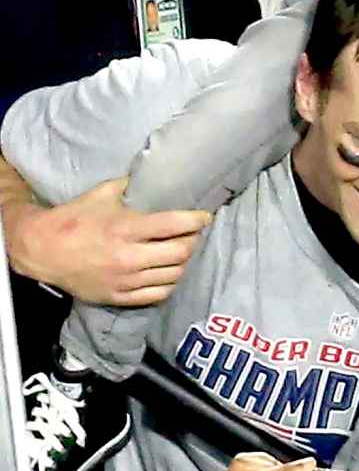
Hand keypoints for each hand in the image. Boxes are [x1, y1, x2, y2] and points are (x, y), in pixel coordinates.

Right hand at [5, 176, 211, 305]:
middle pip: (181, 253)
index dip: (196, 220)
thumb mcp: (101, 194)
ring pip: (173, 275)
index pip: (175, 225)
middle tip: (194, 234)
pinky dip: (169, 283)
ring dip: (183, 262)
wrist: (42, 251)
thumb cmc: (73, 218)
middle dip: (193, 241)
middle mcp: (129, 256)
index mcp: (126, 228)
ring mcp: (125, 280)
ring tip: (182, 251)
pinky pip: (157, 294)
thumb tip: (154, 174)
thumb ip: (130, 185)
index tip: (204, 216)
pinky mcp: (118, 297)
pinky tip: (168, 272)